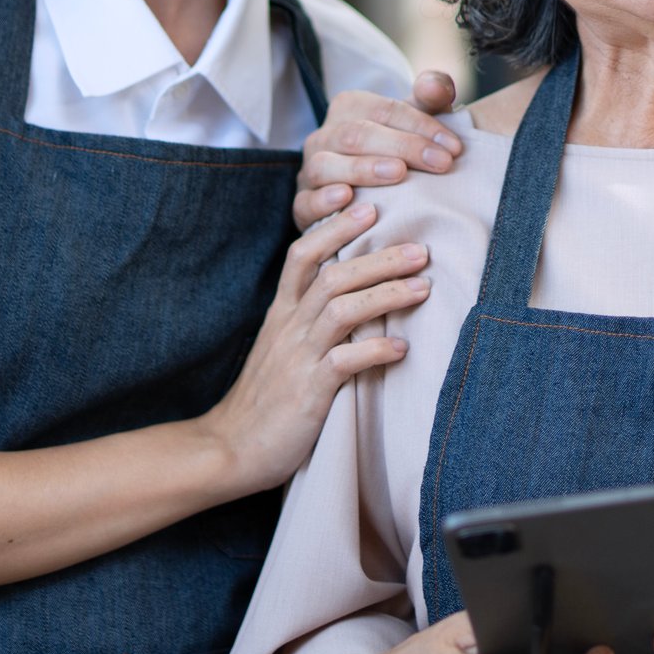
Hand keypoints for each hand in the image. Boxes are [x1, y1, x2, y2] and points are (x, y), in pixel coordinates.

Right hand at [191, 198, 429, 494]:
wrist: (230, 448)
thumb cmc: (266, 399)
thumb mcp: (282, 348)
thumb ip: (310, 320)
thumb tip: (355, 295)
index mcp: (282, 313)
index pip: (302, 254)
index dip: (333, 226)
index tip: (367, 205)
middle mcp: (289, 328)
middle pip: (333, 275)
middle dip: (379, 257)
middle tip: (420, 247)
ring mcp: (298, 358)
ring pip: (341, 310)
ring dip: (386, 294)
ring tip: (423, 287)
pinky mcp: (308, 391)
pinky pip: (344, 362)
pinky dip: (375, 352)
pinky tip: (402, 349)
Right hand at [293, 72, 462, 226]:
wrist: (367, 195)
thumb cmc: (397, 151)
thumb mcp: (415, 122)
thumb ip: (431, 98)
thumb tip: (436, 86)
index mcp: (348, 108)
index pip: (385, 110)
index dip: (421, 125)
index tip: (456, 148)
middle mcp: (323, 136)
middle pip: (357, 134)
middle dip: (402, 146)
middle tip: (441, 163)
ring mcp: (309, 170)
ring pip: (326, 165)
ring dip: (363, 169)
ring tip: (398, 174)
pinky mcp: (301, 206)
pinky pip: (304, 202)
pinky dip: (324, 200)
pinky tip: (348, 198)